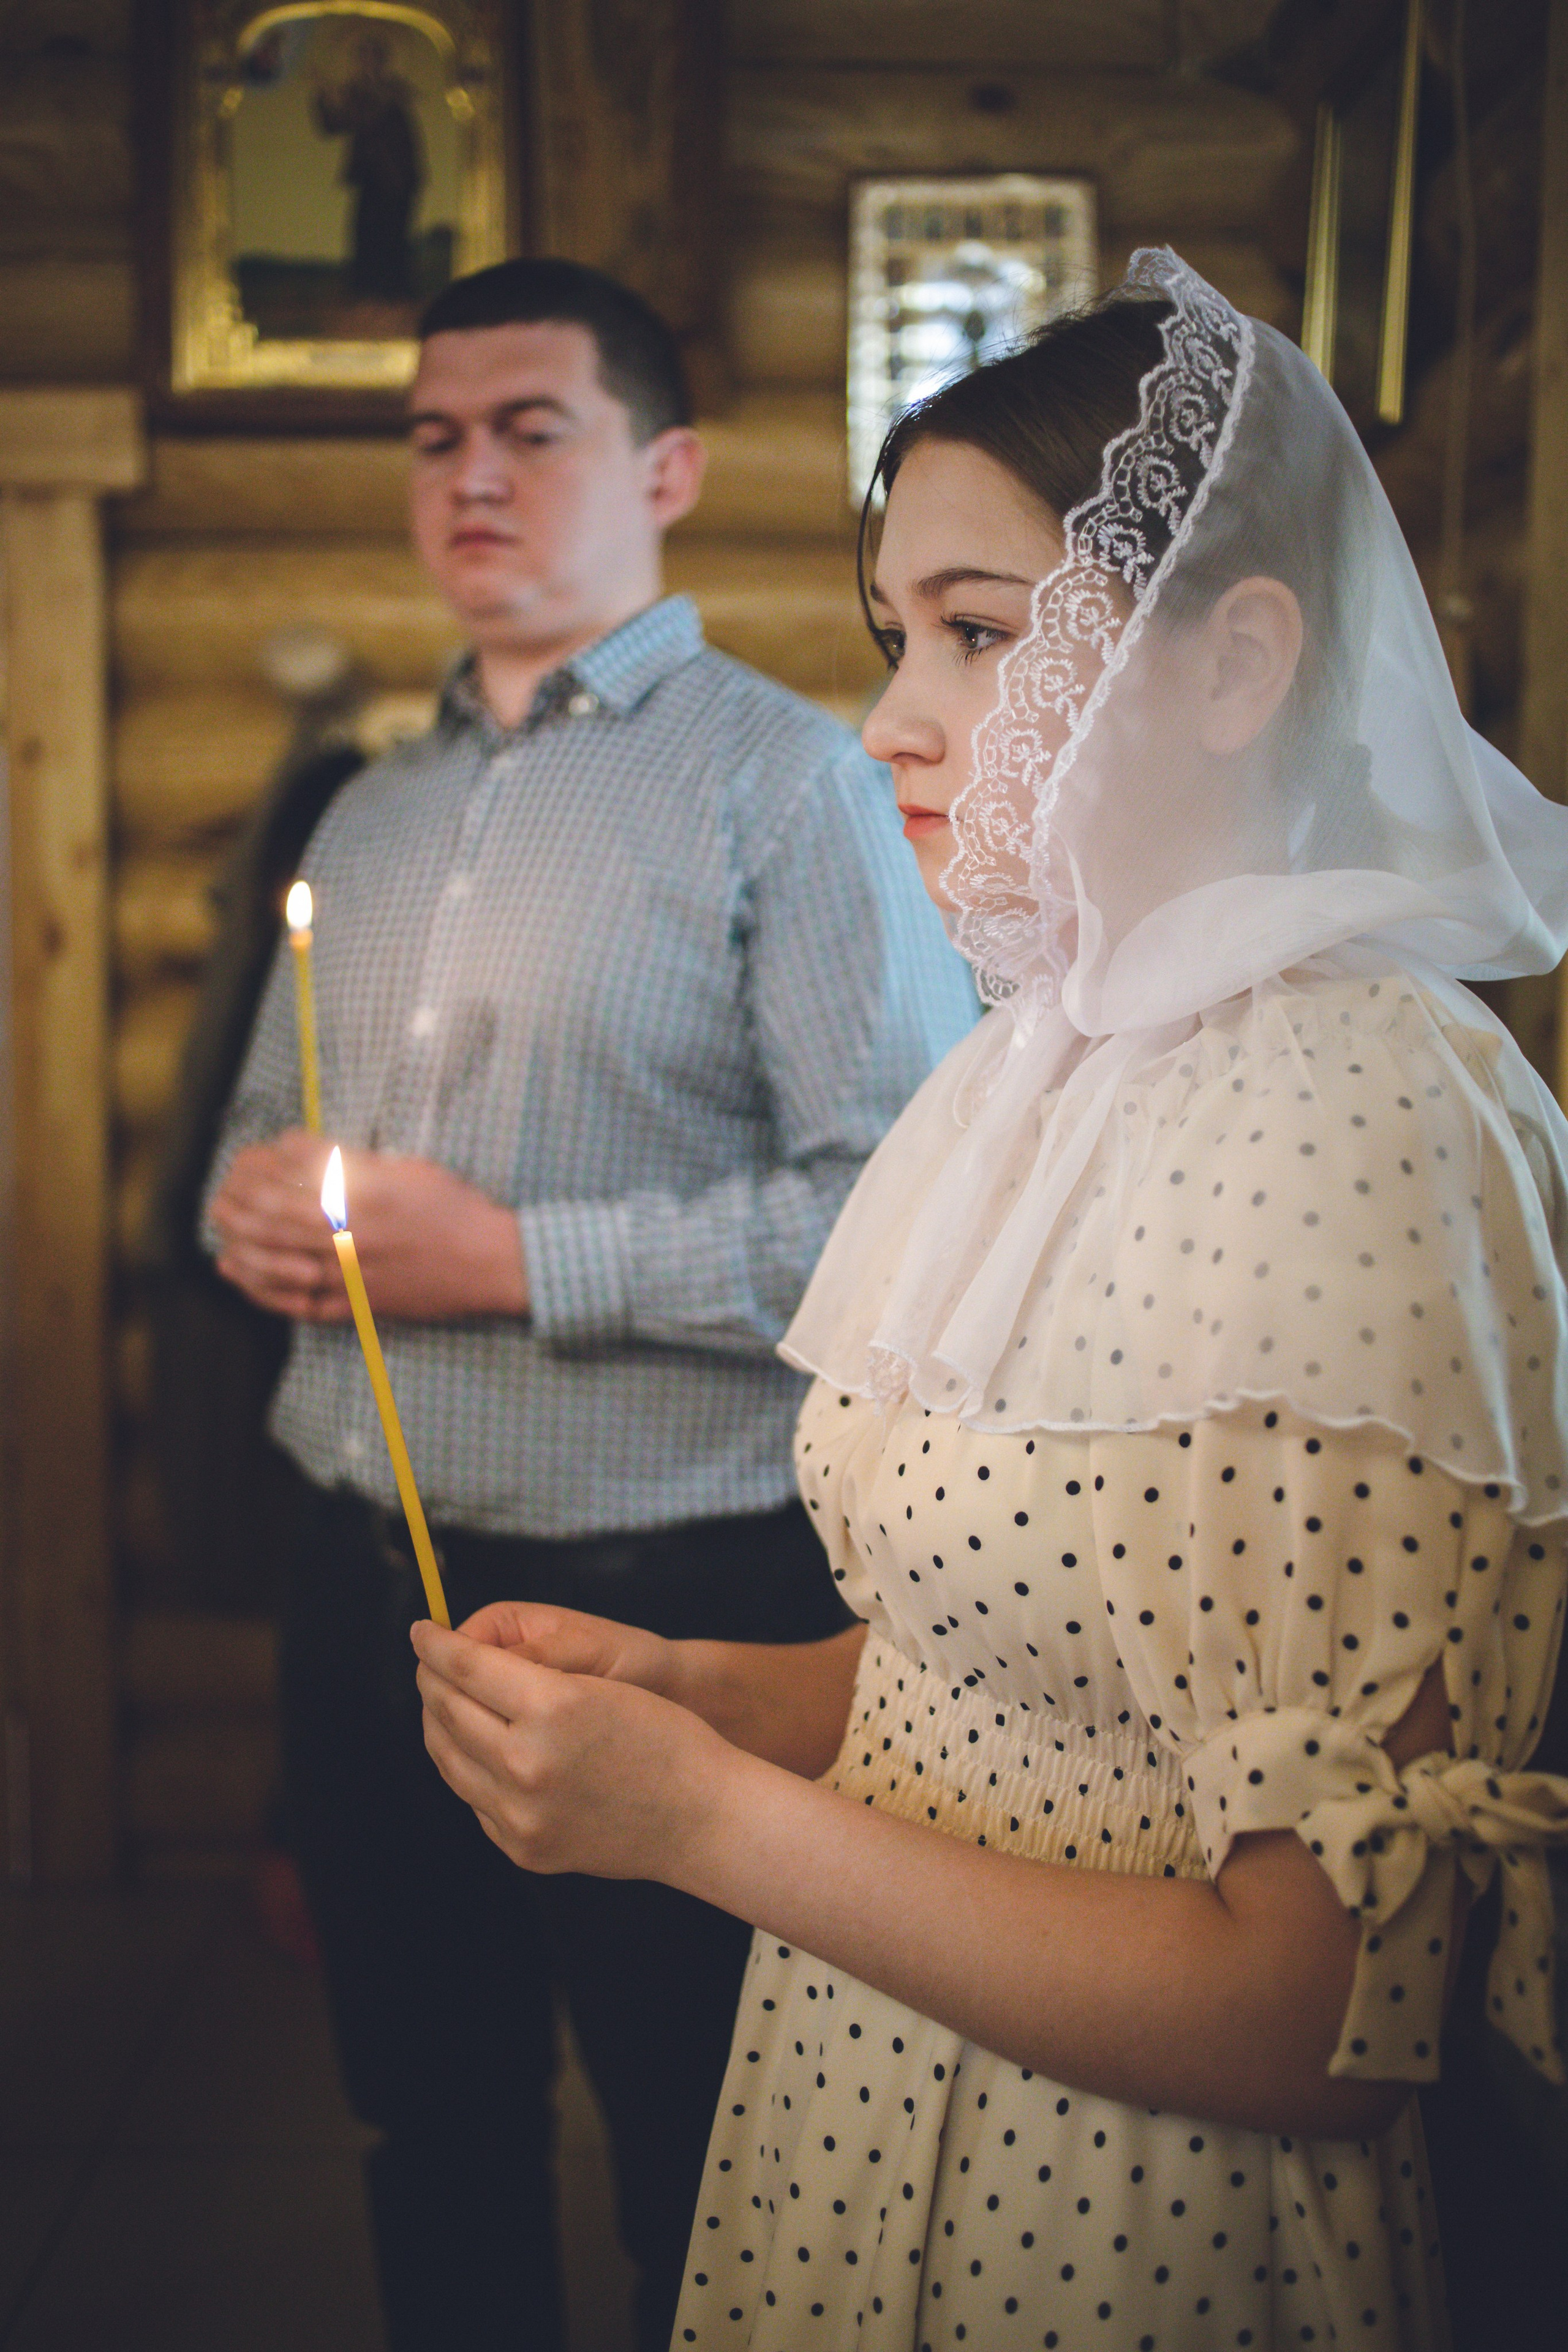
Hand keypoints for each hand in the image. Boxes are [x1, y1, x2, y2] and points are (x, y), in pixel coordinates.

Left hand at [210, 1133, 528, 1322]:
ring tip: (219, 1221)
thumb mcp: (407, 1169)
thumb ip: (352, 1163)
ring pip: (274, 1258)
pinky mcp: (355, 1306)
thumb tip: (298, 1149)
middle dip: (238, 1198)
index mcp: (364, 1196)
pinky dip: (259, 1287)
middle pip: (272, 1215)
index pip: (293, 1174)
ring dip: (237, 1237)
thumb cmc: (453, 1209)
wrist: (491, 1263)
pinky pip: (295, 1303)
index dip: (263, 1161)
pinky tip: (235, 1270)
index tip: (252, 1153)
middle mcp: (350, 1236)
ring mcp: (349, 1276)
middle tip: (221, 1187)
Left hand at [412, 1618, 724, 1878]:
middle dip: (431, 1679)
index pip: (464, 1665)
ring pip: (449, 1759)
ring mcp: (519, 1813)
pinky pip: (474, 1798)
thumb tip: (462, 1665)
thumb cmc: (663, 1735)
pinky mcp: (522, 1847)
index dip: (435, 1644)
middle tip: (428, 1662)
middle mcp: (525, 1761)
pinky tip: (477, 1750)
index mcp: (550, 1706)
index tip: (421, 1631)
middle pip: (447, 1710)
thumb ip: (526, 1674)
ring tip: (443, 1703)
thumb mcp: (598, 1682)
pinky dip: (467, 1768)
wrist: (700, 1816)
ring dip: (438, 1724)